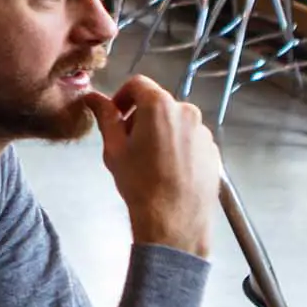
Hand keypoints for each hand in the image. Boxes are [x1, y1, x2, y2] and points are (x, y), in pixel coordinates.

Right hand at [80, 74, 217, 257]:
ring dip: (161, 132)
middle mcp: (187, 112)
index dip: (122, 97)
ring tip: (150, 161)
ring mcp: (203, 132)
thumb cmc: (140, 184)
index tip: (115, 115)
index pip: (138, 84)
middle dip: (141, 117)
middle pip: (159, 103)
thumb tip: (93, 97)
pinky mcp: (213, 151)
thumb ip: (105, 117)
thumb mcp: (114, 149)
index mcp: (159, 106)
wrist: (174, 222)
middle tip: (129, 143)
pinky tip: (168, 171)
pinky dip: (178, 147)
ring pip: (176, 123)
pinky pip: (191, 140)